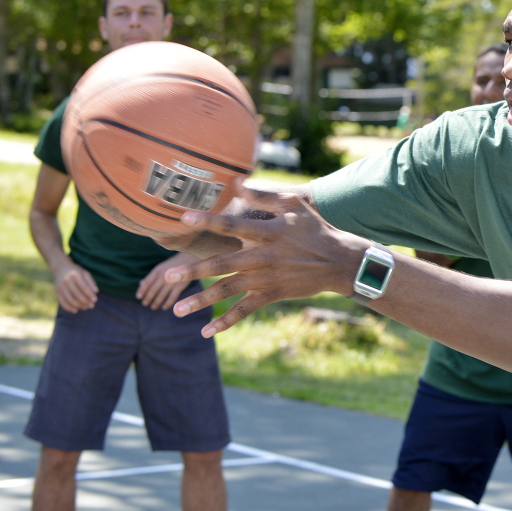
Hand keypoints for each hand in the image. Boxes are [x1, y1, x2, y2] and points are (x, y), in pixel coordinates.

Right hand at [52, 262, 98, 312]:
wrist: (61, 268)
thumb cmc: (76, 272)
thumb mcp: (85, 273)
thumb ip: (91, 282)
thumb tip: (96, 291)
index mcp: (75, 275)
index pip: (83, 287)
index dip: (89, 294)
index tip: (95, 300)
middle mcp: (66, 281)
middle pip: (76, 294)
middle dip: (85, 301)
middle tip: (91, 306)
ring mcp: (60, 286)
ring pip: (69, 299)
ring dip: (78, 305)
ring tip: (85, 308)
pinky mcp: (57, 291)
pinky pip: (62, 302)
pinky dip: (68, 308)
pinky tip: (75, 310)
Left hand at [137, 252, 201, 309]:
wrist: (192, 258)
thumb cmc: (175, 263)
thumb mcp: (162, 267)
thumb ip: (152, 275)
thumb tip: (140, 284)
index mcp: (158, 270)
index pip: (147, 282)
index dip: (142, 290)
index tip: (138, 297)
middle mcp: (164, 275)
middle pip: (153, 290)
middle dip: (148, 298)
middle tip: (145, 304)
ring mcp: (173, 281)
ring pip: (161, 295)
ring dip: (156, 302)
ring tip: (153, 307)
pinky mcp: (181, 286)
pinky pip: (172, 297)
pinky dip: (167, 303)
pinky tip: (164, 307)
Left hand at [166, 186, 365, 336]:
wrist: (340, 262)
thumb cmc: (316, 229)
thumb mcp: (294, 205)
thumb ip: (264, 195)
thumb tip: (236, 181)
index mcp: (267, 232)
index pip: (232, 226)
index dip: (208, 221)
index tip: (183, 219)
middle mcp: (263, 257)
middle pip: (223, 265)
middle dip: (194, 271)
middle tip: (168, 276)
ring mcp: (267, 279)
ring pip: (228, 291)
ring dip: (202, 301)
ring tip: (177, 310)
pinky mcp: (271, 295)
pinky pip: (245, 310)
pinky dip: (226, 321)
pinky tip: (206, 331)